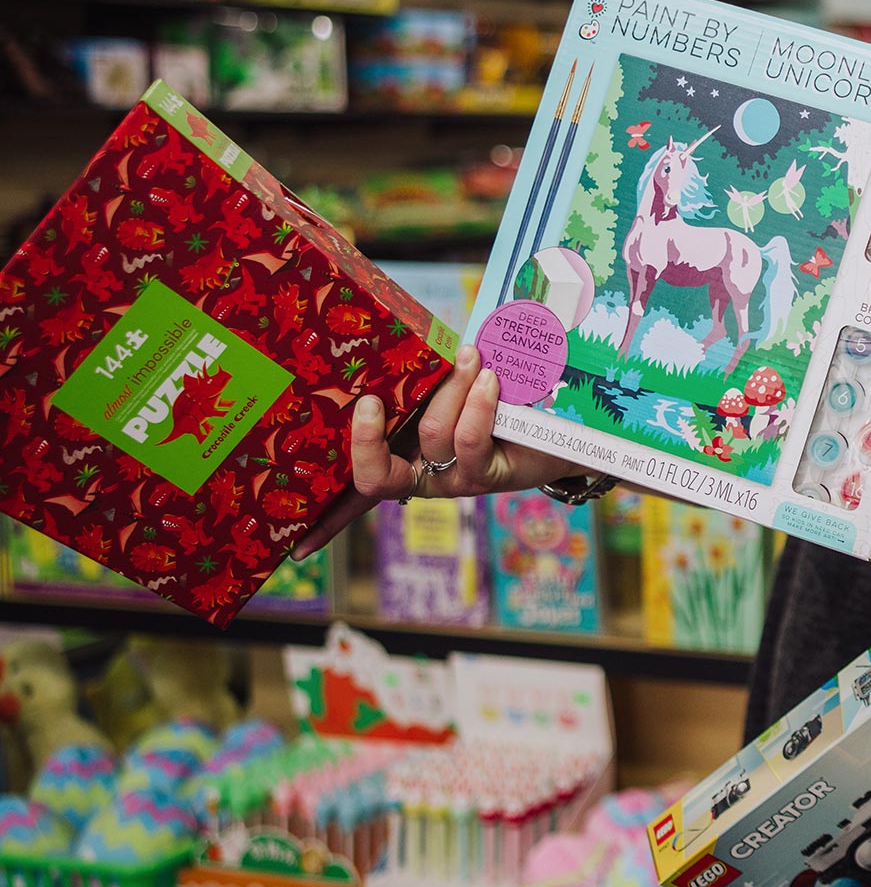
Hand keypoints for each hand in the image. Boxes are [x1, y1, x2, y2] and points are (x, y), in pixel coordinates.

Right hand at [295, 345, 589, 557]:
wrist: (561, 424)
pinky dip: (478, 404)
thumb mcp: (444, 386)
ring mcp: (453, 480)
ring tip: (470, 358)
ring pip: (431, 436)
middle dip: (365, 439)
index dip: (324, 524)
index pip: (352, 495)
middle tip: (371, 401)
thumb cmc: (493, 397)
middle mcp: (419, 476)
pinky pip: (470, 440)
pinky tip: (490, 380)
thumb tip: (391, 335)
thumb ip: (415, 375)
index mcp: (398, 457)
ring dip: (450, 389)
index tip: (293, 551)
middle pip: (373, 477)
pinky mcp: (488, 475)